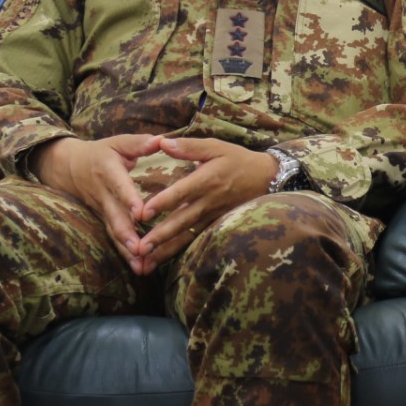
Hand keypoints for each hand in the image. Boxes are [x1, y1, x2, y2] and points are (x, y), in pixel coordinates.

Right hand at [30, 134, 161, 265]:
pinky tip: (139, 269)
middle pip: (115, 217)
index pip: (119, 187)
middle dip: (127, 235)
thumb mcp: (117, 142)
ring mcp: (102, 210)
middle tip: (140, 250)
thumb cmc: (101, 153)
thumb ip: (139, 143)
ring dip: (126, 251)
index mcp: (108, 171)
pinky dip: (124, 254)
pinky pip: (113, 239)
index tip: (140, 213)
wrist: (68, 167)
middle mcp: (103, 194)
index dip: (129, 199)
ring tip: (141, 267)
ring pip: (113, 232)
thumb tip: (161, 140)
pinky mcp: (103, 220)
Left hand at [129, 137, 282, 272]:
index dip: (162, 203)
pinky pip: (194, 240)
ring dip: (165, 250)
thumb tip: (162, 142)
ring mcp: (212, 217)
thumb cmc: (238, 160)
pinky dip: (177, 251)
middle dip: (160, 236)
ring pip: (186, 235)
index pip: (181, 193)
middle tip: (138, 248)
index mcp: (207, 180)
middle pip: (181, 221)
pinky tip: (161, 260)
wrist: (267, 178)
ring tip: (145, 262)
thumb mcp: (216, 147)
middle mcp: (208, 202)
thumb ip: (189, 146)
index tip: (142, 213)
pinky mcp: (215, 225)